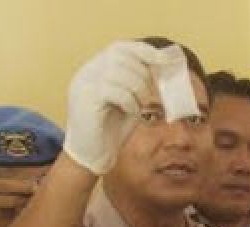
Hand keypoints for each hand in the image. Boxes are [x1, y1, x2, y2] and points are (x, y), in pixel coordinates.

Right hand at [0, 176, 35, 226]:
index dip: (24, 187)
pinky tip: (15, 226)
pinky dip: (5, 225)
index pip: (5, 185)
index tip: (39, 187)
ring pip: (5, 215)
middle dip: (27, 201)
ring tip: (33, 214)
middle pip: (10, 200)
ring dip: (18, 214)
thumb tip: (7, 188)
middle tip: (43, 202)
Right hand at [64, 41, 165, 174]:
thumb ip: (139, 83)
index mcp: (96, 69)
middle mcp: (87, 72)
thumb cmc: (111, 130)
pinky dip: (130, 102)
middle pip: (122, 56)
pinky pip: (115, 90)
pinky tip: (130, 113)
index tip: (165, 59)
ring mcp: (84, 84)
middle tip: (146, 97)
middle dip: (143, 75)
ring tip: (137, 108)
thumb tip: (162, 68)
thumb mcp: (129, 101)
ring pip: (121, 72)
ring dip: (138, 91)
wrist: (91, 156)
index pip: (121, 47)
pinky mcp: (86, 99)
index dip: (145, 51)